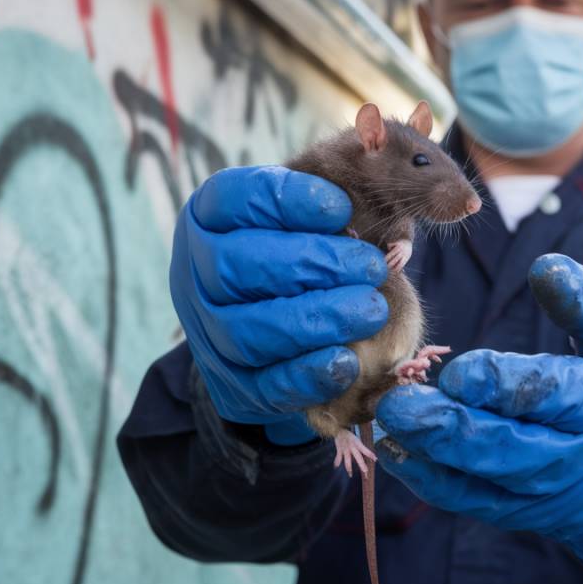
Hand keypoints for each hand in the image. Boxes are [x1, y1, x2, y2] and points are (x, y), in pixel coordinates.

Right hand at [170, 166, 387, 444]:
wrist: (276, 322)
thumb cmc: (305, 250)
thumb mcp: (316, 216)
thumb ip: (345, 203)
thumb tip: (384, 209)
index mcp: (212, 215)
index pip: (235, 199)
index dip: (289, 202)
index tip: (342, 209)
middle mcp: (198, 270)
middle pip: (237, 266)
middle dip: (312, 264)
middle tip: (371, 267)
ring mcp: (207, 330)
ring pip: (246, 330)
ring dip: (315, 321)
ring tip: (371, 311)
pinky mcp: (230, 382)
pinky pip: (262, 384)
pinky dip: (307, 375)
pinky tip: (348, 361)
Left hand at [375, 253, 582, 574]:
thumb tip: (544, 268)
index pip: (552, 395)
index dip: (501, 385)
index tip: (457, 369)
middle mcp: (580, 457)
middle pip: (507, 447)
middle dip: (448, 425)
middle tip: (398, 399)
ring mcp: (550, 494)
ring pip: (483, 480)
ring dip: (429, 452)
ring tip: (388, 418)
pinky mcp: (524, 514)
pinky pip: (472, 503)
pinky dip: (429, 480)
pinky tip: (395, 449)